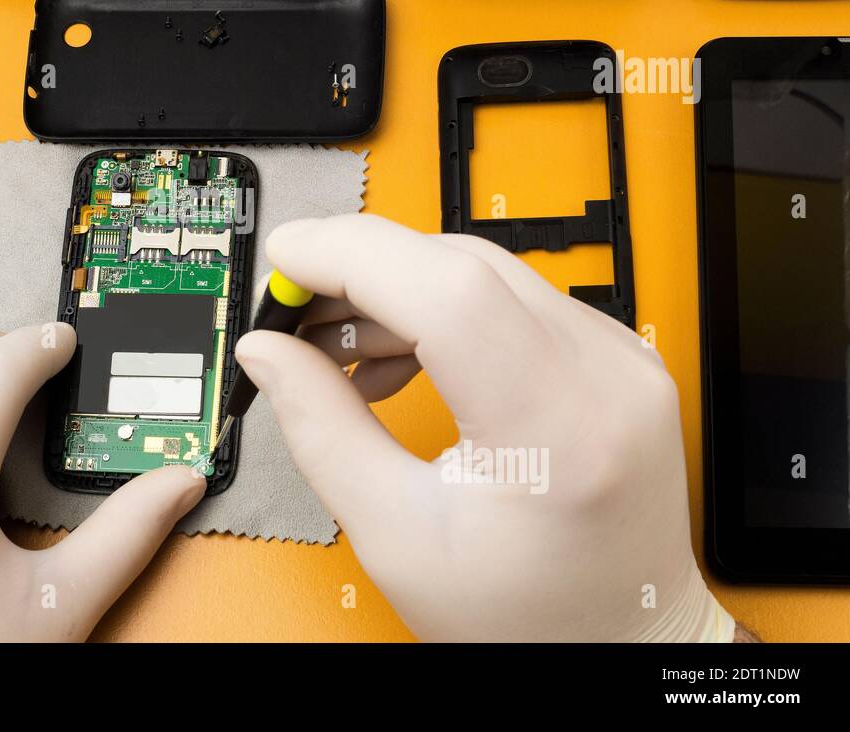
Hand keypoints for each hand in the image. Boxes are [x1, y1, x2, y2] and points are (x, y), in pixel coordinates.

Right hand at [235, 214, 732, 642]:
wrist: (622, 635)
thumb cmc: (530, 615)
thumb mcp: (399, 537)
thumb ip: (323, 431)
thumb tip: (270, 353)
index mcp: (558, 430)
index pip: (447, 291)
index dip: (351, 257)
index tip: (286, 259)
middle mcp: (605, 376)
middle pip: (460, 266)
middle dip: (359, 271)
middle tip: (293, 310)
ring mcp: (617, 357)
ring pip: (482, 271)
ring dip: (395, 291)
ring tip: (336, 350)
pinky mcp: (610, 354)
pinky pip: (510, 297)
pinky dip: (439, 311)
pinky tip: (395, 356)